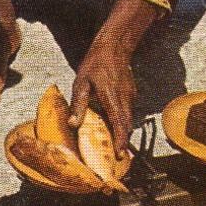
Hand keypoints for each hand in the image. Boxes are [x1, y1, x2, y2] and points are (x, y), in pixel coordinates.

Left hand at [69, 43, 135, 159]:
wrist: (114, 48)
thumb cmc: (95, 64)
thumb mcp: (81, 83)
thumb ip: (78, 104)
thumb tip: (73, 124)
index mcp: (111, 98)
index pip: (118, 123)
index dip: (119, 140)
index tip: (119, 154)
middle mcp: (124, 99)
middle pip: (126, 126)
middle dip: (123, 142)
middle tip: (118, 157)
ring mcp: (130, 96)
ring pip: (129, 119)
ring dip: (124, 133)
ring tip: (117, 146)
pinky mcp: (132, 94)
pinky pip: (129, 112)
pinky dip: (124, 122)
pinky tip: (116, 126)